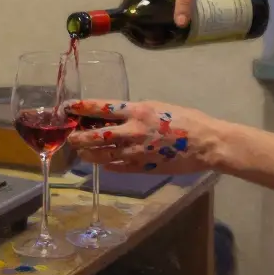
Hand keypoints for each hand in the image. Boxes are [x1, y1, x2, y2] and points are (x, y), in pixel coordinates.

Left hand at [65, 99, 227, 174]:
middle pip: (95, 135)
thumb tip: (115, 115)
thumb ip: (135, 112)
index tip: (68, 107)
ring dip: (88, 154)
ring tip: (82, 152)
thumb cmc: (185, 120)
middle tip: (70, 136)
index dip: (82, 108)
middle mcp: (132, 132)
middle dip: (78, 137)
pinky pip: (117, 167)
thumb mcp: (157, 106)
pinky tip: (103, 163)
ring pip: (102, 155)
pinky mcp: (141, 168)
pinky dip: (107, 165)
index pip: (101, 108)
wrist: (205, 143)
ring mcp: (135, 152)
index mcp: (136, 111)